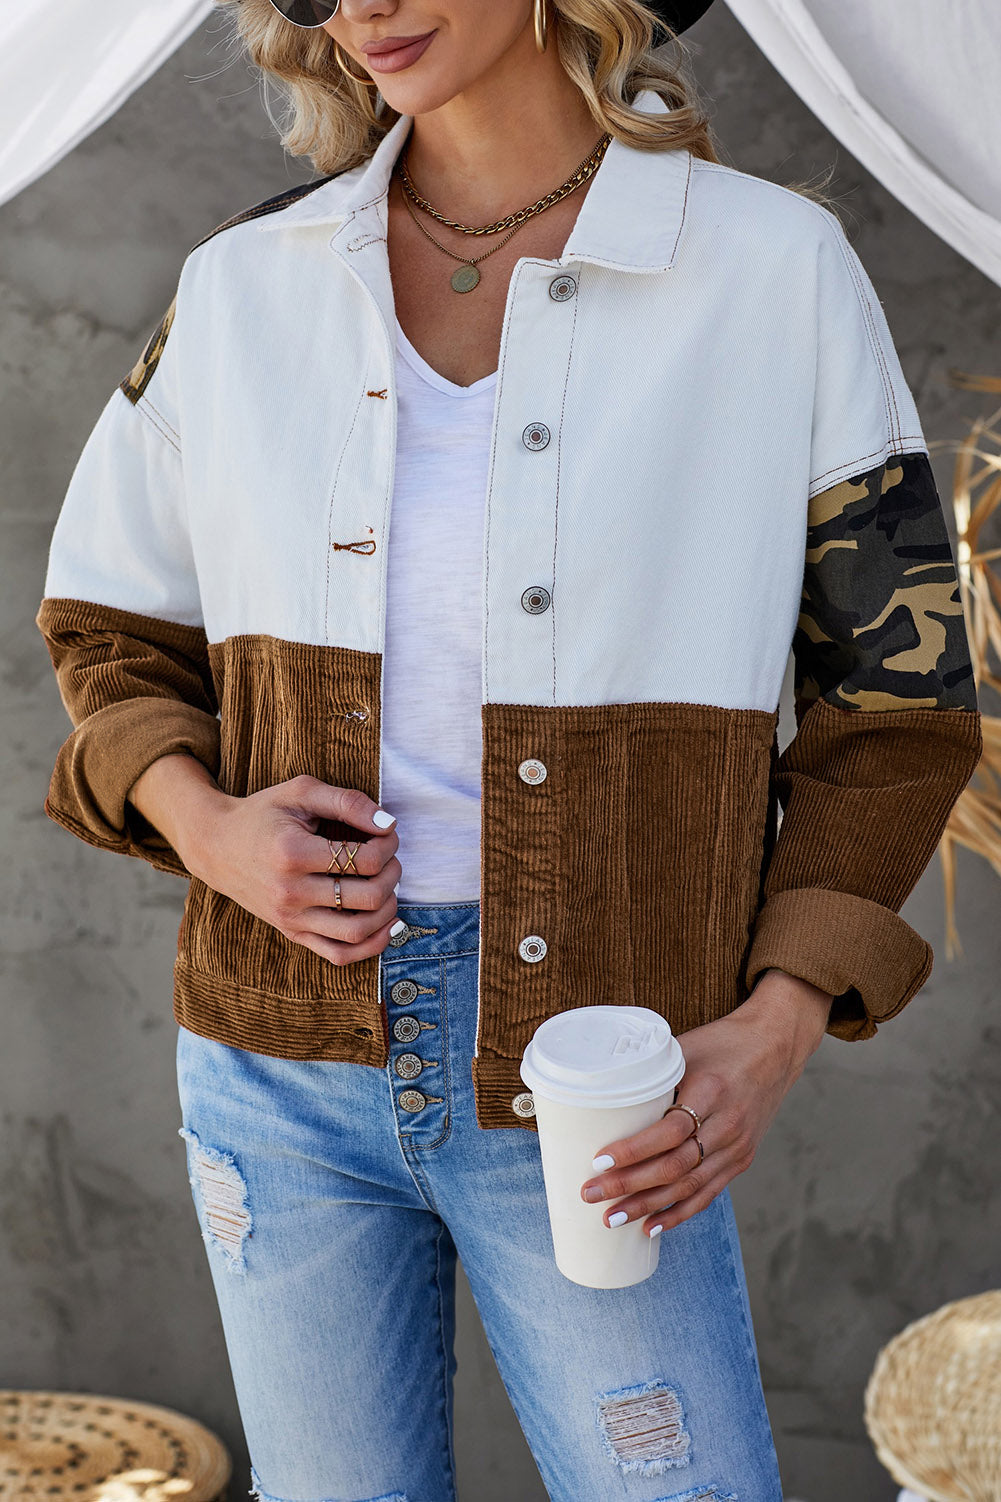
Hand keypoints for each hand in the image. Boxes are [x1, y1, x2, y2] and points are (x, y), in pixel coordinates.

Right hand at [128, 756, 402, 965]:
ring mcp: (290, 918)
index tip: (387, 833)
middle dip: (392, 875)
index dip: (387, 845)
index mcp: (292, 853)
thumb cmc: (263, 815)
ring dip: (387, 910)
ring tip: (389, 887)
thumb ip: (347, 802)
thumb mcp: (301, 792)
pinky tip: (387, 924)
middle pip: (366, 897)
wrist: (217, 846)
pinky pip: (339, 955)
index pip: (363, 860)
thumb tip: (389, 823)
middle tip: (391, 859)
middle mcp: (290, 892)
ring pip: (357, 932)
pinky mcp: (292, 933)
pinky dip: (371, 946)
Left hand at [578, 970, 831, 1235]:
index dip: (633, 1151)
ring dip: (648, 1206)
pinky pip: (708, 1192)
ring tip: (612, 1218)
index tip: (598, 1161)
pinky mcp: (742, 1159)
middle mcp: (728, 1124)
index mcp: (711, 1091)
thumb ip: (653, 1075)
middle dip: (630, 1185)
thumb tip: (602, 1097)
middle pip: (676, 1166)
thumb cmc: (721, 1043)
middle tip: (591, 1194)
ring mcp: (737, 1146)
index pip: (670, 1131)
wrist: (775, 1047)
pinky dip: (679, 1212)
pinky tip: (652, 1226)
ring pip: (689, 1186)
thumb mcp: (685, 1048)